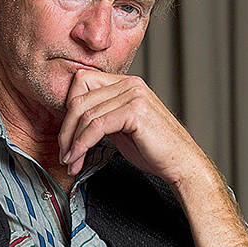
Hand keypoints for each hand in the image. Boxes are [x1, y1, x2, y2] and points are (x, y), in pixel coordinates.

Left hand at [58, 69, 205, 185]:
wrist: (182, 163)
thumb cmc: (154, 150)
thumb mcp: (122, 128)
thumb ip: (102, 116)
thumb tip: (74, 120)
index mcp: (126, 83)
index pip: (82, 83)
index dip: (68, 109)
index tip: (67, 135)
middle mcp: (130, 84)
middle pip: (79, 98)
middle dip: (66, 129)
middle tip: (65, 153)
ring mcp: (133, 95)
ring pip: (85, 114)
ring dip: (72, 142)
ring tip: (71, 161)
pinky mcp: (135, 111)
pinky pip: (96, 125)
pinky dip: (82, 144)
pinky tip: (79, 158)